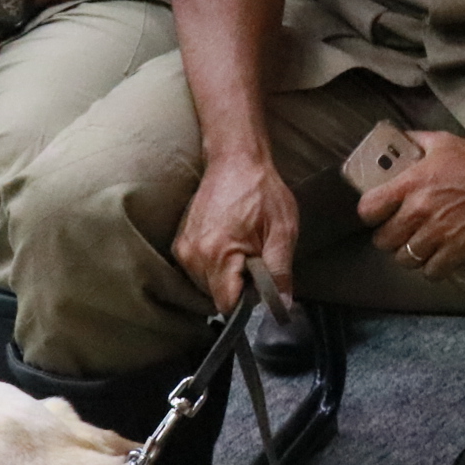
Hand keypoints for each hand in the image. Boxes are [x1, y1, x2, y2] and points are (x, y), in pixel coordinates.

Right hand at [175, 152, 297, 313]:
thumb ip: (280, 272)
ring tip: (244, 248)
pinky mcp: (181, 243)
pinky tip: (231, 244)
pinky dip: (217, 265)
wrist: (236, 160)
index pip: (227, 304)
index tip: (262, 290)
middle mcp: (193, 255)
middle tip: (256, 260)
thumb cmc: (262, 191)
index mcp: (217, 253)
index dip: (248, 304)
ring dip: (227, 277)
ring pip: (208, 285)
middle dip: (239, 288)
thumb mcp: (283, 231)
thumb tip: (283, 305)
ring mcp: (184, 249)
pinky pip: (200, 271)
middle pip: (217, 297)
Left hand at [356, 132, 464, 278]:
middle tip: (399, 234)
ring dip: (409, 256)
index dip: (370, 215)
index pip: (368, 209)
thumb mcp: (441, 142)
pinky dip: (431, 269)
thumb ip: (414, 141)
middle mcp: (420, 210)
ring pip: (405, 259)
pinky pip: (431, 271)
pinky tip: (436, 261)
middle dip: (389, 239)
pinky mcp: (458, 250)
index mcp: (411, 183)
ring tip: (417, 249)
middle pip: (383, 241)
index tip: (377, 215)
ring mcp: (439, 233)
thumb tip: (395, 141)